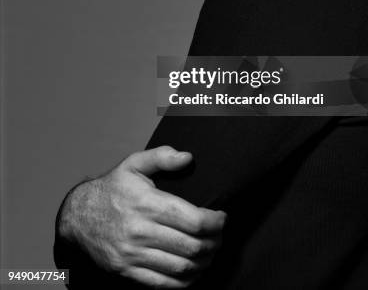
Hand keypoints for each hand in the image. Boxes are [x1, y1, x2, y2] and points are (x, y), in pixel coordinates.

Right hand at [58, 146, 225, 287]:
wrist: (78, 216)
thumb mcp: (134, 164)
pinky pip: (162, 283)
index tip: (222, 218)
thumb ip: (162, 157)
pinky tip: (193, 271)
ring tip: (211, 253)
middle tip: (220, 237)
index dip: (215, 222)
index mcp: (146, 203)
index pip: (193, 220)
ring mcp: (133, 254)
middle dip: (214, 243)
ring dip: (203, 263)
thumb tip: (187, 158)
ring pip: (180, 267)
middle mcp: (140, 231)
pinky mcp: (126, 270)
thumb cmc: (112, 188)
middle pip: (191, 246)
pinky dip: (184, 282)